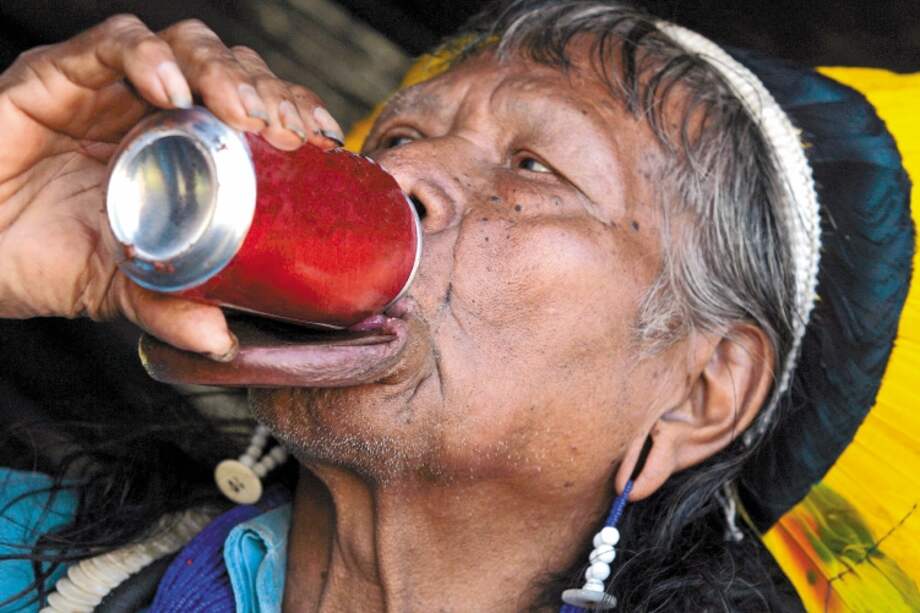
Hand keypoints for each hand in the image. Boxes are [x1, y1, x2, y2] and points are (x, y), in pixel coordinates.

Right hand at [0, 15, 343, 358]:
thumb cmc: (44, 258)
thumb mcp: (122, 288)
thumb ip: (171, 308)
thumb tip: (221, 343)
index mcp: (186, 151)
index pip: (256, 110)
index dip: (294, 112)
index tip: (325, 141)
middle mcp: (157, 112)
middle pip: (233, 71)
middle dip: (270, 92)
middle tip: (291, 133)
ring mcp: (111, 89)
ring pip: (186, 45)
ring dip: (224, 72)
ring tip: (244, 113)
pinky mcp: (57, 74)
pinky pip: (111, 44)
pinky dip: (148, 58)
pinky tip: (170, 91)